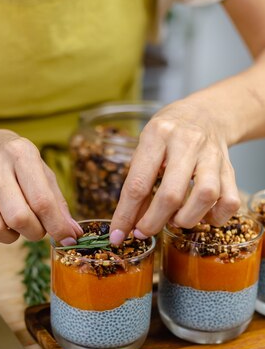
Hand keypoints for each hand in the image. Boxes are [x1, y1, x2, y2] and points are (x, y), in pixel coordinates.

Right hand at [0, 128, 81, 249]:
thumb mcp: (41, 171)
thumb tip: (71, 234)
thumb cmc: (15, 163)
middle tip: (36, 227)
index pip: (41, 200)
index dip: (57, 226)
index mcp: (19, 153)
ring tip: (12, 225)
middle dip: (34, 232)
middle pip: (17, 217)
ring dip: (7, 237)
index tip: (67, 239)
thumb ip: (57, 202)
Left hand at [109, 99, 240, 243]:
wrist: (206, 113)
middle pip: (171, 194)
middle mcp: (187, 142)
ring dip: (186, 219)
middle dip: (153, 222)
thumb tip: (128, 224)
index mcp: (157, 135)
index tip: (117, 236)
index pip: (138, 183)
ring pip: (205, 196)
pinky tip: (201, 215)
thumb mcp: (145, 148)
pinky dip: (215, 218)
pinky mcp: (231, 168)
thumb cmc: (168, 135)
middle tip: (144, 231)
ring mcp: (212, 155)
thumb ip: (138, 184)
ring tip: (175, 220)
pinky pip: (230, 201)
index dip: (126, 215)